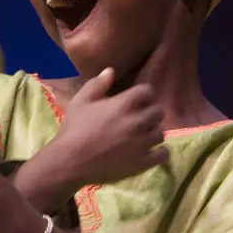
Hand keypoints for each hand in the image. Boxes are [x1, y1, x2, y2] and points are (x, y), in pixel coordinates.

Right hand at [21, 68, 167, 198]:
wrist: (70, 162)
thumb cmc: (74, 129)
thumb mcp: (81, 101)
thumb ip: (97, 84)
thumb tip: (111, 70)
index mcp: (124, 104)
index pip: (148, 91)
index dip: (142, 94)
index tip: (136, 100)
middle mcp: (138, 121)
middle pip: (159, 111)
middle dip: (150, 112)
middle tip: (139, 118)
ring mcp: (142, 143)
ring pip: (160, 133)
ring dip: (152, 132)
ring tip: (142, 136)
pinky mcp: (143, 162)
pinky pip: (163, 154)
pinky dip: (160, 152)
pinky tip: (151, 151)